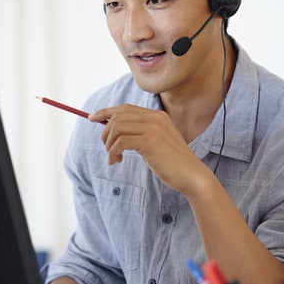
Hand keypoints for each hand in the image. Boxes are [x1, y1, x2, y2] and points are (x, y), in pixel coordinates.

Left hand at [89, 104, 207, 193]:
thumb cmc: (172, 163)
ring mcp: (153, 129)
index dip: (106, 111)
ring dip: (109, 145)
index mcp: (157, 116)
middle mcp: (155, 118)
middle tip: (107, 149)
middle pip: (118, 116)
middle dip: (105, 132)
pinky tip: (116, 161)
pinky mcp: (149, 142)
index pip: (125, 108)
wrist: (192, 175)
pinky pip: (120, 142)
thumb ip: (140, 133)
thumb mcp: (156, 142)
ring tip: (113, 158)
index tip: (92, 118)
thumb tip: (113, 130)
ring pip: (116, 128)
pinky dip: (113, 152)